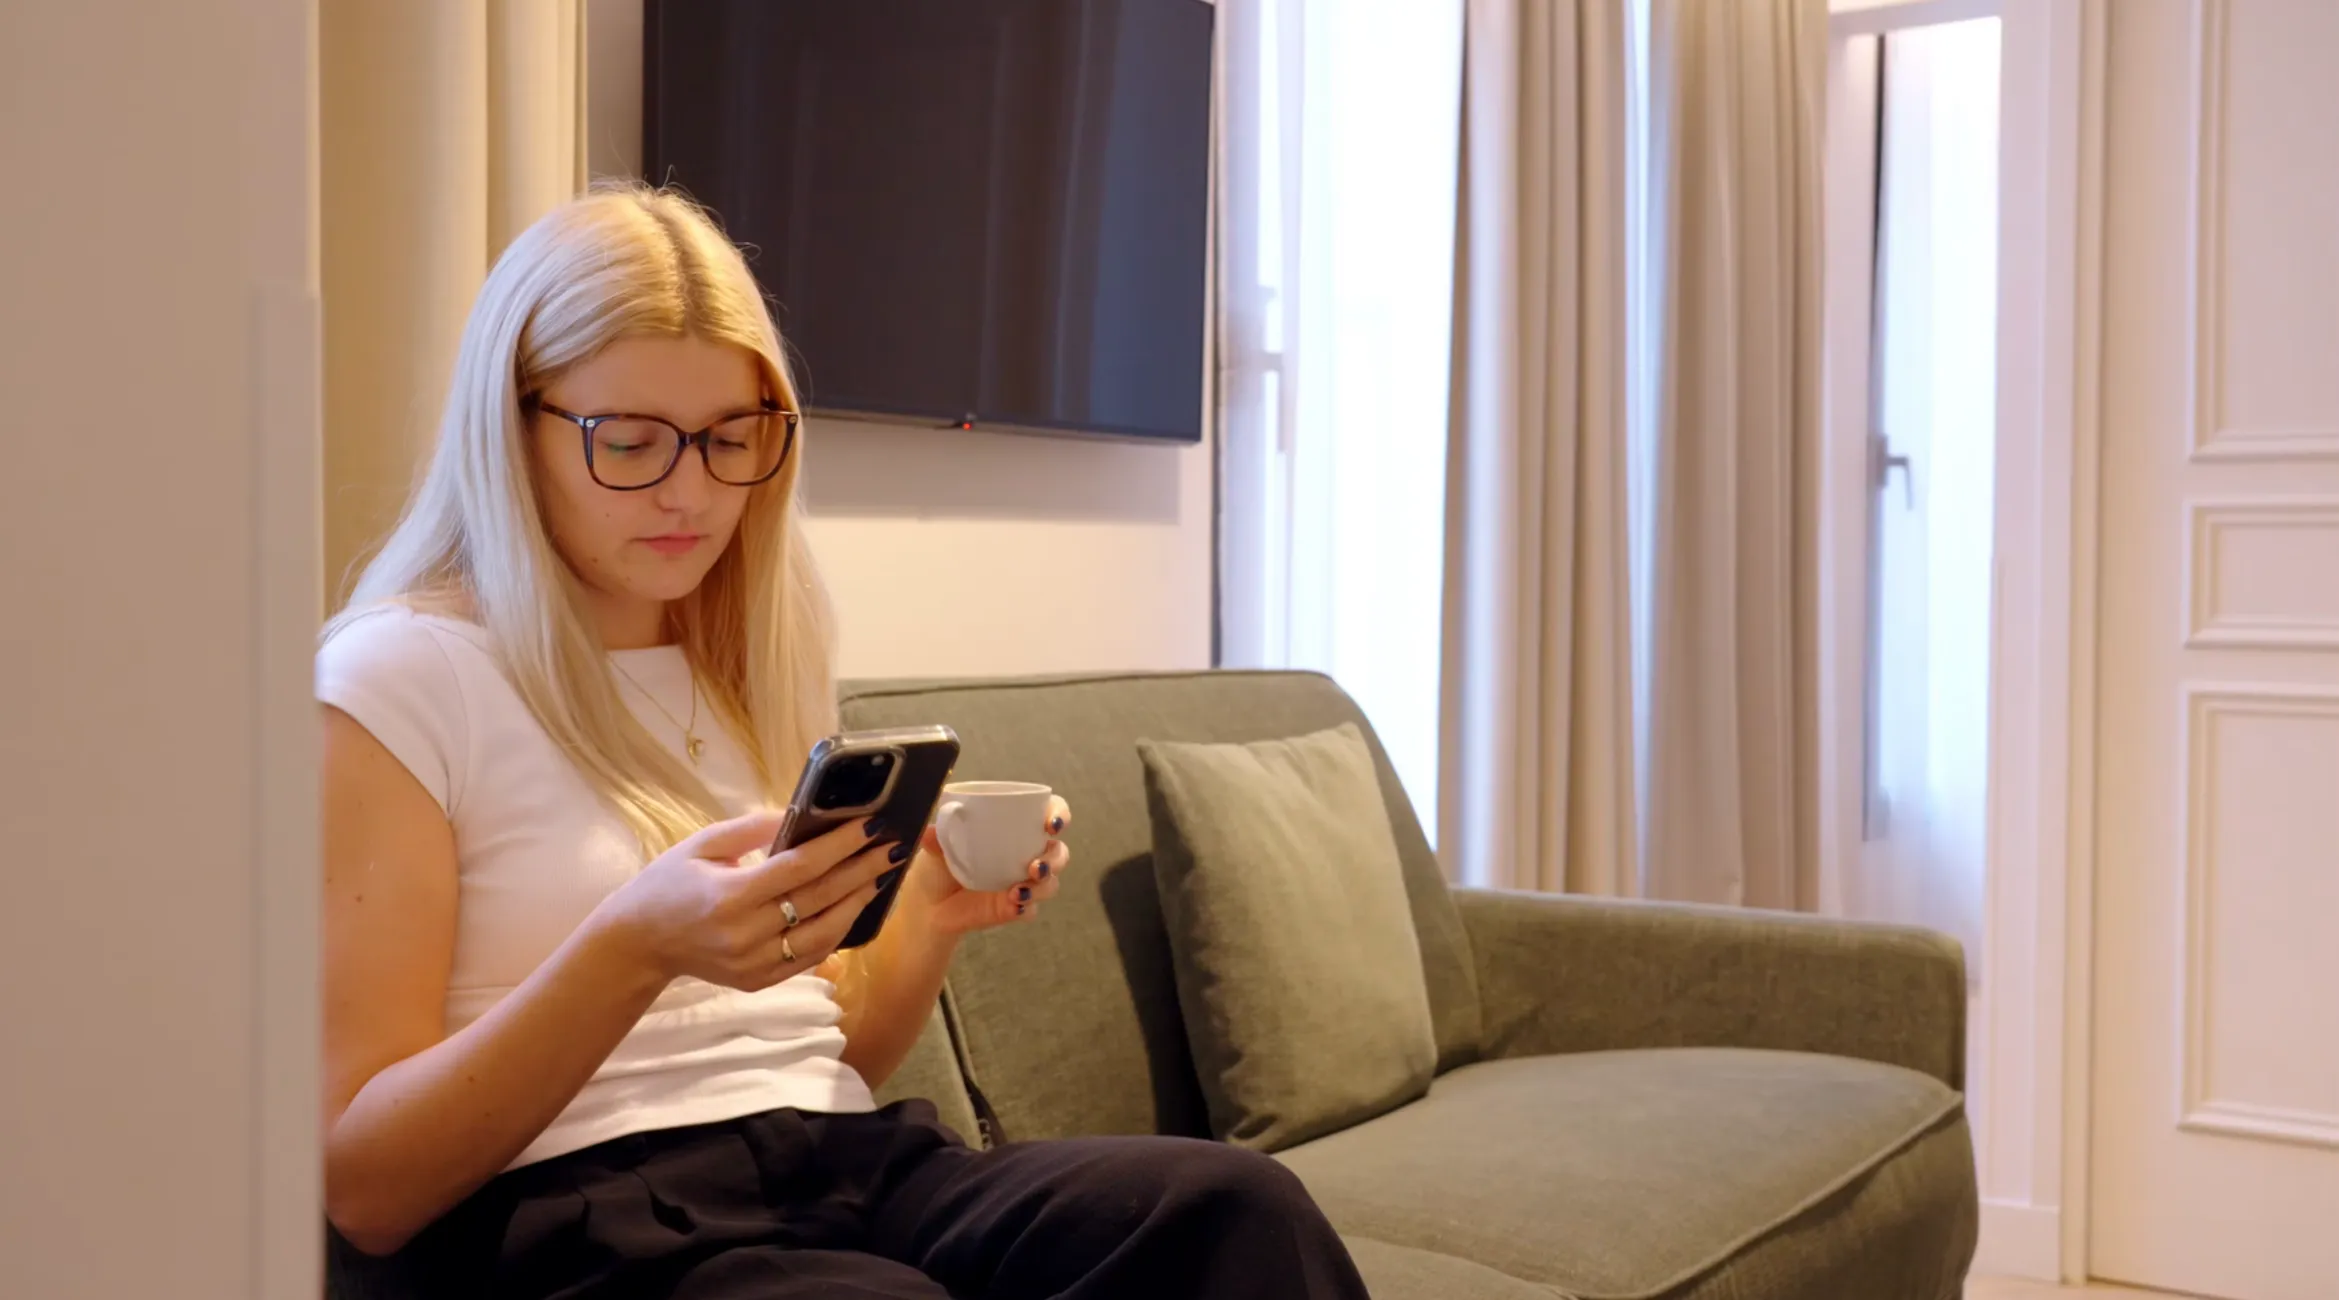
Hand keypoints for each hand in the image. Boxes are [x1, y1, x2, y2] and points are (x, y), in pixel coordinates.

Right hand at [592, 811, 906, 990]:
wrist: (638, 943)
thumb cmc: (667, 884)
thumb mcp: (701, 845)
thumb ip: (751, 829)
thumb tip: (800, 814)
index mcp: (729, 896)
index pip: (800, 868)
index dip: (840, 846)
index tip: (871, 827)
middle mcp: (745, 934)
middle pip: (819, 899)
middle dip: (861, 871)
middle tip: (892, 849)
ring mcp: (754, 963)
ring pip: (822, 934)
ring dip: (857, 904)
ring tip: (880, 878)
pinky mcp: (758, 981)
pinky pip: (809, 958)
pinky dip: (836, 933)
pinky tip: (852, 909)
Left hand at [899, 796, 1072, 938]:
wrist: (927, 907)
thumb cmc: (938, 867)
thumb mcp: (934, 847)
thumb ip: (935, 837)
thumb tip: (928, 830)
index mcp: (1013, 830)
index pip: (1048, 814)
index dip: (1059, 815)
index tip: (1052, 824)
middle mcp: (1025, 855)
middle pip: (1059, 852)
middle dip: (1055, 859)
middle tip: (1036, 866)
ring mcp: (1022, 883)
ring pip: (1051, 883)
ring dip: (1042, 887)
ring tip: (1017, 891)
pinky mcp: (1014, 909)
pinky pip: (1031, 910)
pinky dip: (1026, 909)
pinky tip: (1013, 906)